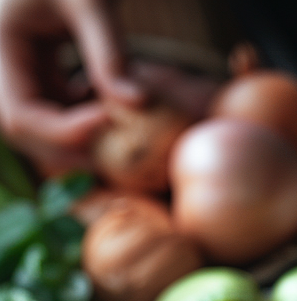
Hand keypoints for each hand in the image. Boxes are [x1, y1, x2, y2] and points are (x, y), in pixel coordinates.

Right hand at [0, 0, 142, 171]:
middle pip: (27, 133)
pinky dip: (89, 121)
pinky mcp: (44, 77)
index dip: (64, 132)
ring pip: (45, 130)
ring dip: (83, 137)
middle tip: (121, 139)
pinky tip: (112, 102)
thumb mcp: (91, 1)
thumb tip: (138, 104)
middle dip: (73, 146)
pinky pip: (61, 115)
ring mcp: (22, 74)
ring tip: (120, 117)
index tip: (110, 119)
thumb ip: (110, 51)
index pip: (21, 116)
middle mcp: (4, 67)